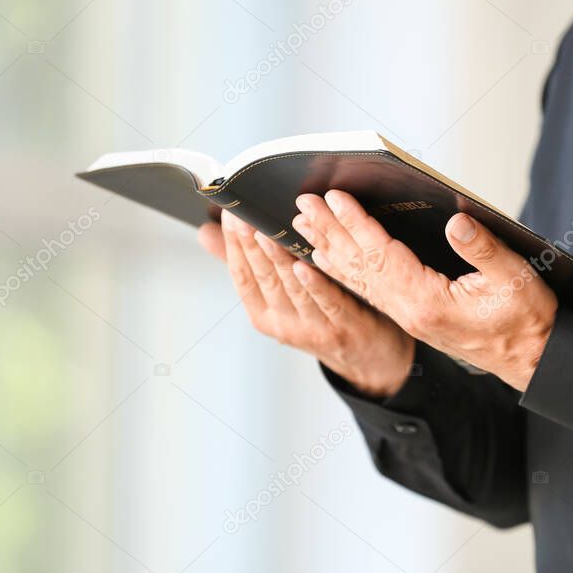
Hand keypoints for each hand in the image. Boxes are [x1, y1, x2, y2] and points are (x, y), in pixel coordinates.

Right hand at [197, 210, 414, 397]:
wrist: (367, 357)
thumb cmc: (319, 318)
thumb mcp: (281, 297)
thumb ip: (251, 265)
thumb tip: (206, 234)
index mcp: (264, 316)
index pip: (242, 277)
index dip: (234, 246)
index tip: (231, 214)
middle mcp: (284, 325)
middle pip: (263, 279)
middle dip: (251, 246)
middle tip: (244, 215)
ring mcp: (313, 327)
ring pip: (290, 289)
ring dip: (276, 260)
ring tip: (266, 233)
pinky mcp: (341, 326)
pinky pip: (325, 301)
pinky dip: (313, 284)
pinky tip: (303, 264)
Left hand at [291, 190, 557, 391]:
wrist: (532, 359)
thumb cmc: (527, 320)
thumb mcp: (515, 278)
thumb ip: (484, 249)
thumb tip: (457, 221)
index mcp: (428, 302)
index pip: (382, 256)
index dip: (357, 224)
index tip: (335, 198)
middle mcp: (410, 312)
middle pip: (360, 267)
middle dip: (331, 233)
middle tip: (303, 205)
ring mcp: (409, 318)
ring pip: (359, 281)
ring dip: (331, 250)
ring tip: (304, 227)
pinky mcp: (414, 319)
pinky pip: (369, 293)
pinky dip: (346, 273)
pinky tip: (330, 261)